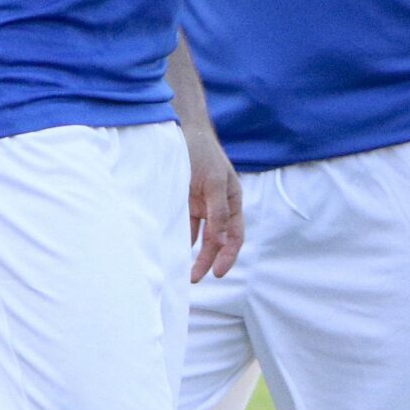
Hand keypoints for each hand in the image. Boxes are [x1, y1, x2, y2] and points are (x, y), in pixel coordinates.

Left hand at [183, 119, 243, 282]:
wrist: (180, 130)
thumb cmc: (202, 154)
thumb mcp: (213, 182)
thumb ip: (218, 213)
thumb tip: (220, 242)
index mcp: (232, 199)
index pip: (235, 235)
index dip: (228, 255)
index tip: (218, 273)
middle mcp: (218, 205)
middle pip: (218, 240)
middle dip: (208, 260)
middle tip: (194, 278)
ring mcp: (201, 204)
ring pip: (201, 236)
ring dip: (195, 253)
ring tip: (184, 272)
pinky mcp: (184, 201)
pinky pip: (185, 226)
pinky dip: (182, 239)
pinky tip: (174, 250)